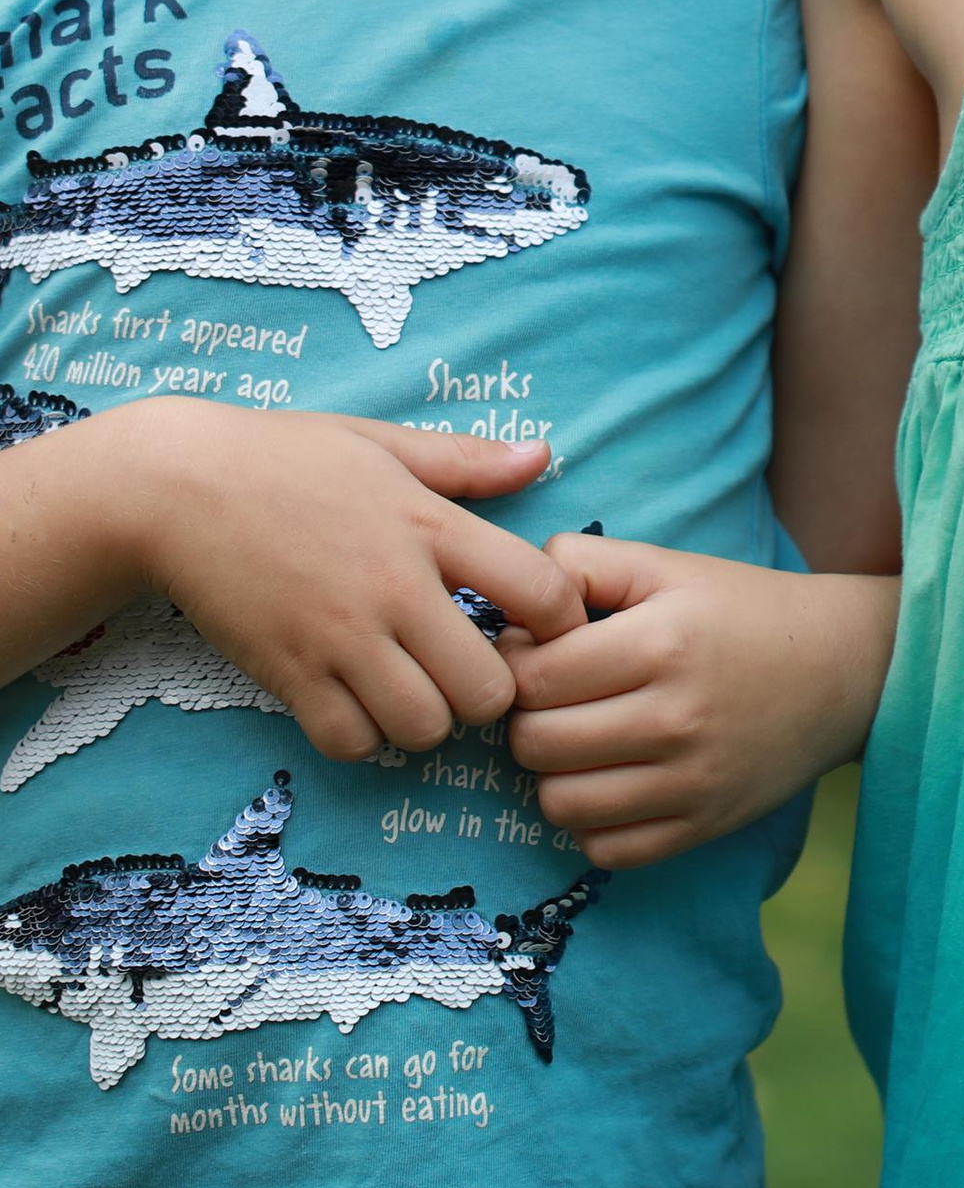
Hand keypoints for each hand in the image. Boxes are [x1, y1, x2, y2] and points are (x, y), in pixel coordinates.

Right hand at [103, 398, 585, 760]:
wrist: (176, 488)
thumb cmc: (288, 458)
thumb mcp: (386, 445)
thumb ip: (468, 460)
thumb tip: (542, 455)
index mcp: (431, 526)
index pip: (539, 590)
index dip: (563, 620)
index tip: (547, 624)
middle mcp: (394, 590)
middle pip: (488, 689)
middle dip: (493, 691)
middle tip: (474, 668)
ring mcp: (338, 639)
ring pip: (423, 728)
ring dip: (430, 720)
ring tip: (419, 688)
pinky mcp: (285, 673)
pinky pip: (349, 742)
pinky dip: (364, 736)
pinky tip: (362, 702)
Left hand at [504, 532, 896, 867]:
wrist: (842, 667)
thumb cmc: (745, 611)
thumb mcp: (671, 567)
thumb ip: (585, 564)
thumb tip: (511, 602)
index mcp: (661, 644)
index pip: (532, 678)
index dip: (516, 661)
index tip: (535, 649)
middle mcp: (673, 718)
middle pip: (535, 743)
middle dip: (528, 716)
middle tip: (556, 696)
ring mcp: (690, 781)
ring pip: (559, 803)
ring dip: (556, 772)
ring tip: (583, 738)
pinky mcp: (703, 826)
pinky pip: (604, 849)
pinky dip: (595, 820)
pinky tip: (615, 779)